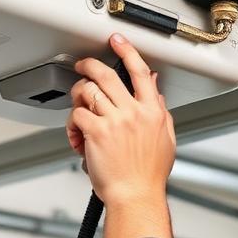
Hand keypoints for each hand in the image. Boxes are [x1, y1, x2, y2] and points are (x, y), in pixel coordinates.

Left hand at [66, 34, 175, 205]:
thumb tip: (156, 90)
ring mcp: (114, 121)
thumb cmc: (148, 176)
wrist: (135, 196)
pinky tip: (77, 134)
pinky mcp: (96, 132)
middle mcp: (134, 112)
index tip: (117, 41)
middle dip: (90, 65)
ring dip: (78, 96)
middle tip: (83, 66)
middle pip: (107, 74)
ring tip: (79, 107)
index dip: (127, 50)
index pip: (140, 71)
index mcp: (153, 112)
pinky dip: (72, 123)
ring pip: (88, 91)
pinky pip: (77, 114)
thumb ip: (160, 111)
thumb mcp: (165, 139)